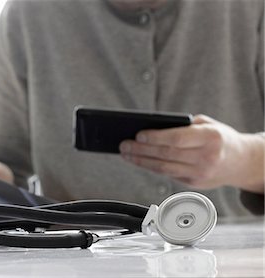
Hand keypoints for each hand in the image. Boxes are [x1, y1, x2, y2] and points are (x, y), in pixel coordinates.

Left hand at [119, 115, 264, 192]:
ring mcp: (200, 173)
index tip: (138, 135)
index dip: (155, 138)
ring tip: (126, 153)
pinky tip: (139, 161)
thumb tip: (152, 128)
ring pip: (163, 168)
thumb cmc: (219, 138)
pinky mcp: (194, 184)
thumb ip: (183, 125)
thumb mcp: (207, 125)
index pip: (177, 139)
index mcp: (210, 138)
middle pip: (166, 154)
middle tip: (124, 145)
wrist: (241, 162)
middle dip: (141, 150)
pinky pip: (167, 174)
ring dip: (141, 161)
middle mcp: (206, 157)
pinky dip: (150, 167)